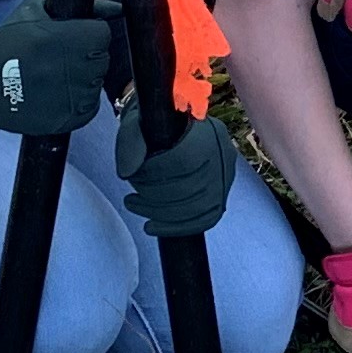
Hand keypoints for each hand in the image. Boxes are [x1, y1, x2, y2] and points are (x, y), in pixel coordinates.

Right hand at [0, 0, 108, 134]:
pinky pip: (88, 109)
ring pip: (95, 85)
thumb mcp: (39, 9)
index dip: (87, 35)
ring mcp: (69, 98)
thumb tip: (119, 9)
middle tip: (60, 57)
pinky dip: (78, 102)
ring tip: (54, 76)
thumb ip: (86, 8)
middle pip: (101, 60)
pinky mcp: (62, 121)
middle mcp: (72, 69)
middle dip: (85, 57)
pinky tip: (58, 93)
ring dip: (82, 80)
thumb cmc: (8, 38)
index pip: (102, 35)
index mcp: (69, 38)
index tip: (71, 38)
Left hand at [115, 101, 238, 236]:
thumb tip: (126, 173)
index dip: (154, 175)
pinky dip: (177, 227)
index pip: (183, 161)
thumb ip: (129, 143)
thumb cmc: (151, 127)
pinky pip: (206, 219)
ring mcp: (225, 175)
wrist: (170, 128)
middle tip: (131, 197)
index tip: (132, 176)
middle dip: (153, 198)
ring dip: (160, 213)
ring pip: (199, 207)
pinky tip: (154, 225)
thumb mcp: (135, 125)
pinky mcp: (222, 194)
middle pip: (192, 188)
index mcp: (205, 130)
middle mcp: (222, 152)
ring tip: (136, 205)